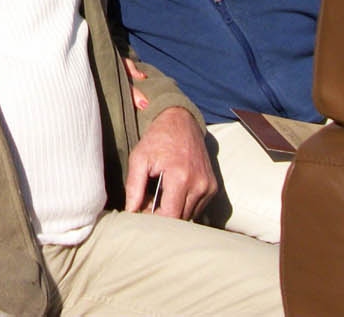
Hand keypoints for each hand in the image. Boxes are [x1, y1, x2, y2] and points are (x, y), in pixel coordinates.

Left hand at [124, 105, 216, 220]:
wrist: (181, 122)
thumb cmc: (157, 139)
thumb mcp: (139, 158)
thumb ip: (133, 187)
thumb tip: (131, 211)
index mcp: (180, 177)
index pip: (171, 216)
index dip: (155, 220)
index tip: (143, 212)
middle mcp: (199, 184)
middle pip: (181, 219)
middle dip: (163, 217)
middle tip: (148, 204)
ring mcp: (208, 186)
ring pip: (190, 215)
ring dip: (175, 212)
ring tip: (160, 198)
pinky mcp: (213, 187)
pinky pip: (198, 207)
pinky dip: (184, 206)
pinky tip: (173, 194)